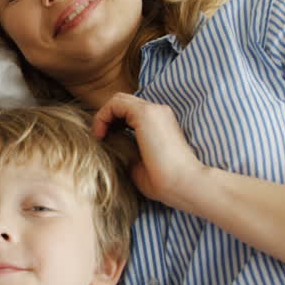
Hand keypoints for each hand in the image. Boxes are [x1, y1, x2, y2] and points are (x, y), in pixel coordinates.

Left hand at [92, 92, 207, 208]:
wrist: (185, 184)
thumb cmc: (164, 182)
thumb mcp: (140, 165)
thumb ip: (128, 152)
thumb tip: (111, 147)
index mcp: (160, 124)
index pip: (131, 113)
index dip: (113, 123)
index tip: (105, 142)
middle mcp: (158, 113)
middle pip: (124, 103)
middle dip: (107, 118)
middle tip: (100, 138)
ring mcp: (154, 110)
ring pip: (119, 100)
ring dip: (104, 116)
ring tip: (99, 136)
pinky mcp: (146, 113)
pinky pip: (116, 103)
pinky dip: (103, 116)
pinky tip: (101, 134)